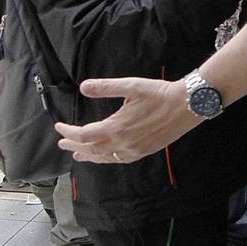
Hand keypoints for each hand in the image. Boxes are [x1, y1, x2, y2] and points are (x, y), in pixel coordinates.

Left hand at [56, 77, 196, 163]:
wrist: (188, 105)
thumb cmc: (160, 93)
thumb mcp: (131, 85)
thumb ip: (106, 87)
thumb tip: (83, 87)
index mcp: (117, 126)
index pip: (84, 135)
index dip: (68, 132)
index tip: (59, 126)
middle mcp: (123, 142)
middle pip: (91, 149)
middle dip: (74, 145)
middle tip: (62, 142)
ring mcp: (135, 149)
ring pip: (105, 157)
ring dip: (89, 156)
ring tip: (78, 155)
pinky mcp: (145, 151)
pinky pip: (120, 159)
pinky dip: (107, 159)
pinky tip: (106, 156)